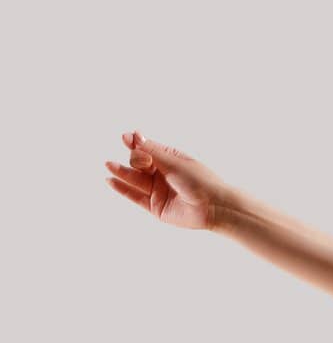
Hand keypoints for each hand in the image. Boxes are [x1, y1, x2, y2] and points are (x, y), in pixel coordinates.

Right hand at [103, 130, 229, 230]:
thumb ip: (152, 151)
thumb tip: (134, 135)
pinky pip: (136, 197)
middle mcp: (162, 174)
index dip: (136, 143)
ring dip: (121, 172)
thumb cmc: (200, 181)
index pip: (147, 148)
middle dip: (135, 160)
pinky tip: (110, 181)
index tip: (127, 138)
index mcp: (169, 159)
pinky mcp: (156, 207)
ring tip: (109, 165)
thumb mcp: (174, 163)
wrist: (214, 208)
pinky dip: (123, 189)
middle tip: (141, 161)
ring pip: (135, 180)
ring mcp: (158, 191)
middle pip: (139, 164)